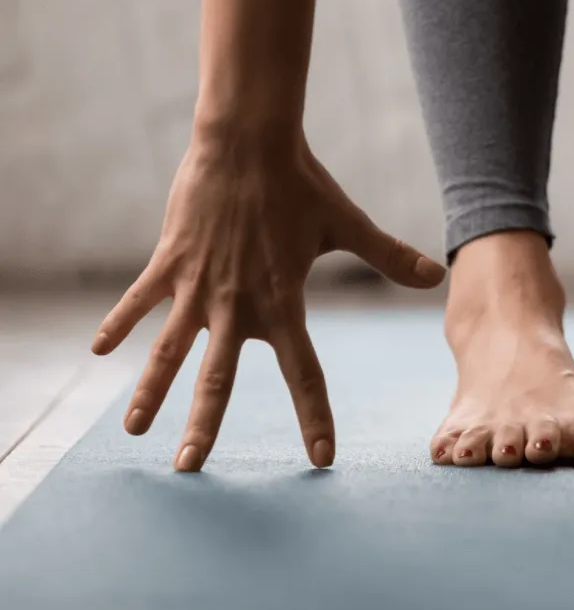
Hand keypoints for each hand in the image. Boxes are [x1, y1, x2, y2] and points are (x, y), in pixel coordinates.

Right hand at [90, 124, 445, 471]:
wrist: (248, 141)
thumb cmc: (302, 184)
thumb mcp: (348, 225)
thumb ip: (390, 256)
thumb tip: (438, 274)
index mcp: (283, 302)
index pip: (305, 373)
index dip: (314, 417)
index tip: (322, 458)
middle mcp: (237, 304)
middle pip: (218, 377)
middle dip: (203, 425)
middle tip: (191, 468)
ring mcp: (197, 285)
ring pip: (168, 350)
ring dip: (151, 391)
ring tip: (134, 431)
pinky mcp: (169, 262)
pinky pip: (138, 301)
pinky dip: (119, 324)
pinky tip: (99, 350)